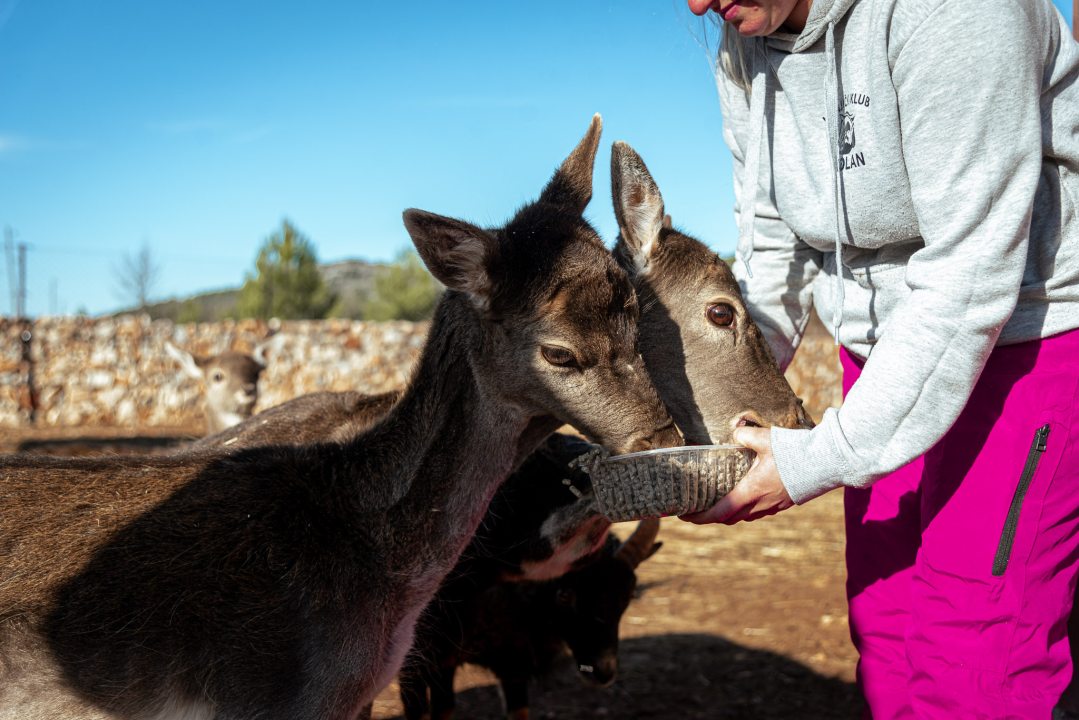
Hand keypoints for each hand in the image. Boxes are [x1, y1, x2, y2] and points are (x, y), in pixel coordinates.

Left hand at [679, 426, 793, 524]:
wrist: (826, 462)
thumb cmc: (794, 451)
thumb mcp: (764, 437)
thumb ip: (743, 434)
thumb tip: (735, 432)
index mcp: (751, 491)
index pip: (719, 512)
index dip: (699, 518)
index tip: (685, 517)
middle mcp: (760, 504)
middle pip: (729, 518)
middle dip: (712, 517)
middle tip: (698, 509)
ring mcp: (773, 507)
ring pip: (745, 517)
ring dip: (730, 514)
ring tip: (719, 503)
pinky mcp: (784, 504)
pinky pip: (759, 512)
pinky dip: (747, 509)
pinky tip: (746, 496)